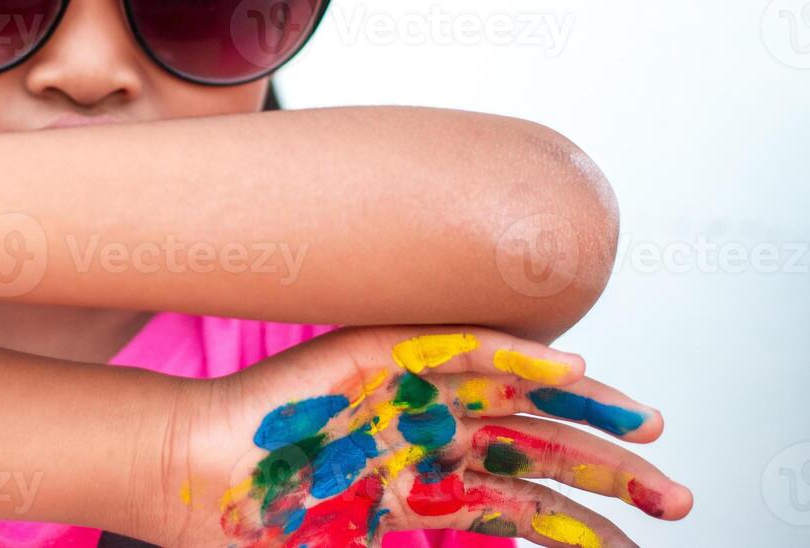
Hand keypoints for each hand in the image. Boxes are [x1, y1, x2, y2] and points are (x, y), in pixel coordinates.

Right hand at [161, 326, 691, 546]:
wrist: (197, 477)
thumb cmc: (261, 526)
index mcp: (426, 488)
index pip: (523, 503)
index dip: (585, 523)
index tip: (638, 544)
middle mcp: (429, 437)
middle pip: (537, 450)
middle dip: (611, 475)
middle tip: (677, 498)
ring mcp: (406, 394)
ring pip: (515, 394)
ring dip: (583, 408)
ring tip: (648, 428)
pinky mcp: (378, 354)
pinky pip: (458, 348)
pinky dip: (514, 354)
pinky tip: (568, 366)